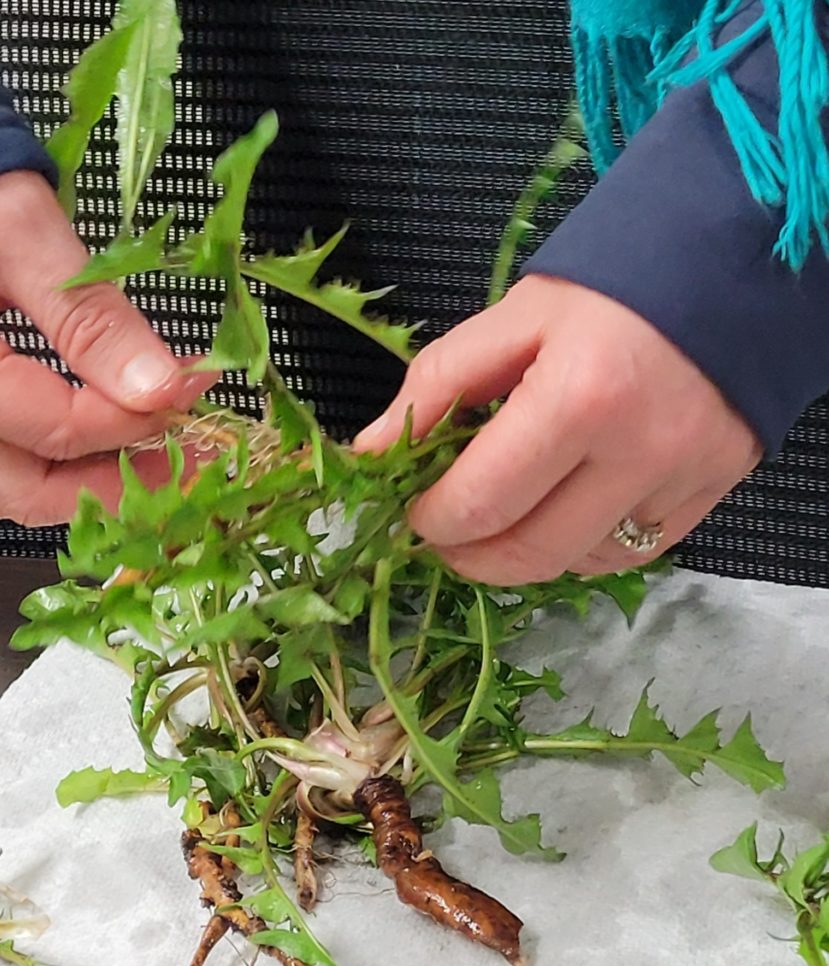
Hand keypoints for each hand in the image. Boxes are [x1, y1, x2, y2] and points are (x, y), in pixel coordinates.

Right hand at [0, 171, 213, 525]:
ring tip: (155, 457)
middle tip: (188, 456)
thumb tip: (158, 386)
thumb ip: (91, 315)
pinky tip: (103, 452)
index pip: (57, 431)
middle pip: (31, 490)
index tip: (192, 388)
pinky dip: (56, 472)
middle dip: (119, 484)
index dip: (136, 420)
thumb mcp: (25, 231)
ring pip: (13, 493)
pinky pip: (0, 470)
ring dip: (88, 487)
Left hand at [354, 275, 761, 584]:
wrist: (728, 269)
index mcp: (578, 398)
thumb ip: (436, 386)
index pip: (483, 502)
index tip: (415, 509)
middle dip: (468, 556)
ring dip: (524, 553)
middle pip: (529, 553)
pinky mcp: (714, 491)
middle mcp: (638, 453)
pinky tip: (562, 513)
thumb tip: (370, 454)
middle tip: (445, 533)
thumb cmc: (609, 289)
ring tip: (504, 515)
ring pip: (578, 563)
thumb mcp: (513, 318)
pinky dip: (581, 546)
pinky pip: (632, 553)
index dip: (432, 520)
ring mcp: (684, 480)